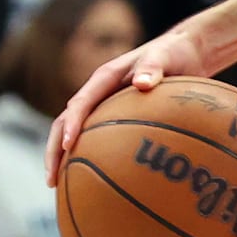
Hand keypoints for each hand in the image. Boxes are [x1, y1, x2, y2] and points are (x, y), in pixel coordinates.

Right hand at [46, 28, 208, 183]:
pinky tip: (92, 178)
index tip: (67, 146)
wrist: (184, 51)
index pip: (80, 104)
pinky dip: (88, 155)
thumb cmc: (174, 53)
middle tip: (51, 179)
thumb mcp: (165, 56)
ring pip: (76, 132)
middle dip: (54, 150)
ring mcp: (104, 104)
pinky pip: (96, 137)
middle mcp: (98, 92)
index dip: (71, 125)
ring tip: (58, 185)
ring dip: (63, 157)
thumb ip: (153, 68)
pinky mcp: (114, 114)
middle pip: (65, 122)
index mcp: (104, 78)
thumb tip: (142, 84)